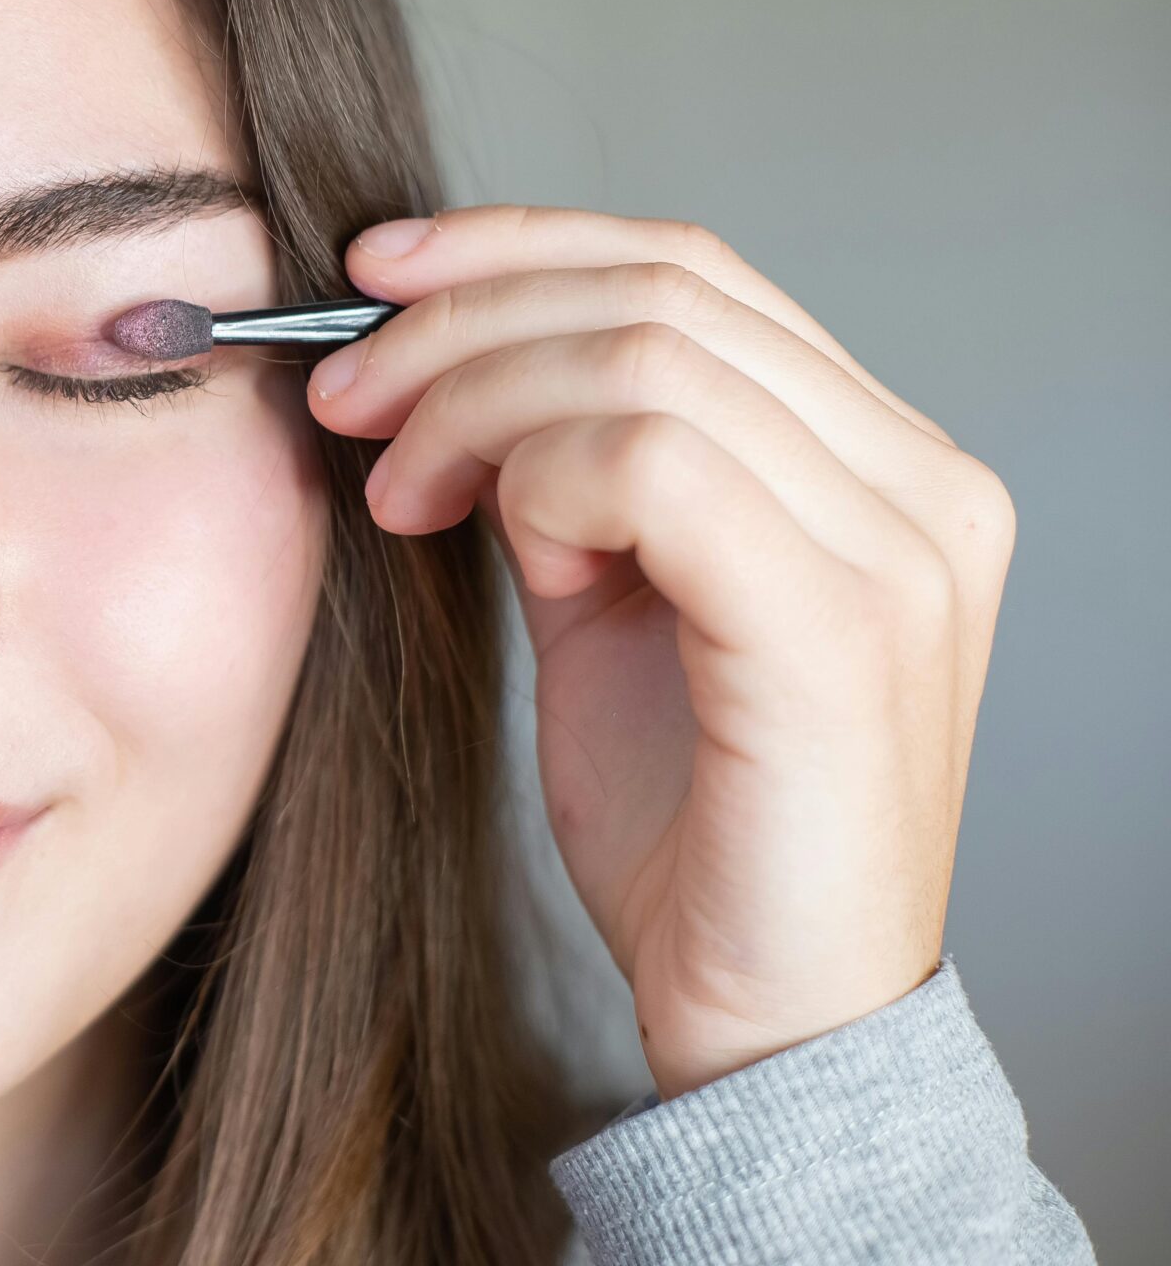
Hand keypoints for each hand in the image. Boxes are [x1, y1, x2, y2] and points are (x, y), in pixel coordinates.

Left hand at [305, 204, 1015, 1099]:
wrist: (763, 1020)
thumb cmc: (690, 831)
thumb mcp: (614, 612)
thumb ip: (570, 480)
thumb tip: (455, 364)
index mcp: (882, 463)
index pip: (695, 272)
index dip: (521, 246)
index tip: (375, 274)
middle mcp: (921, 486)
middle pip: (663, 294)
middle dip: (465, 320)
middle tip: (344, 391)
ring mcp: (903, 551)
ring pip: (645, 359)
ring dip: (472, 396)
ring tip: (391, 483)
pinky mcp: (842, 627)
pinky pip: (654, 463)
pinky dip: (531, 472)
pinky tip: (477, 532)